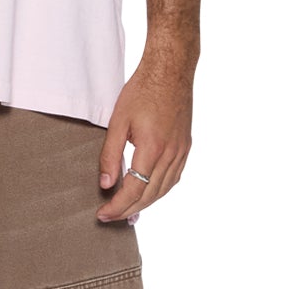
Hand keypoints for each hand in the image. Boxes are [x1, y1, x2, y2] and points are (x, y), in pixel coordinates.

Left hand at [96, 63, 193, 221]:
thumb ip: (110, 155)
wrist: (171, 71)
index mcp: (152, 148)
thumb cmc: (142, 91)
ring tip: (126, 211)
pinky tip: (148, 193)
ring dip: (144, 204)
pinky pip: (174, 178)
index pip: (134, 190)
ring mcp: (181, 152)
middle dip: (128, 210)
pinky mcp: (185, 147)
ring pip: (164, 190)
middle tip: (109, 217)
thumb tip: (106, 184)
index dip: (117, 206)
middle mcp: (171, 154)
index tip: (102, 214)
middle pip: (150, 195)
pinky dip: (159, 191)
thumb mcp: (118, 121)